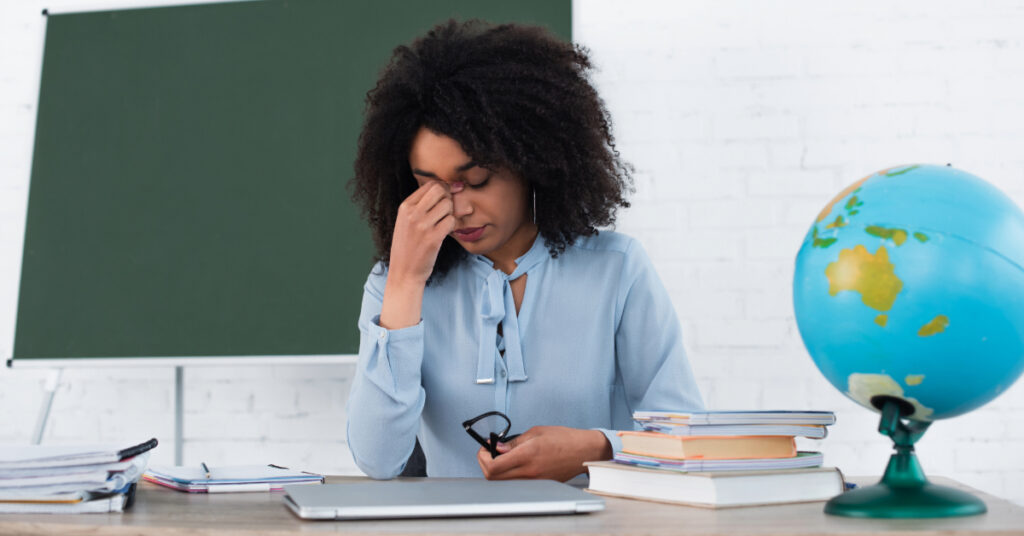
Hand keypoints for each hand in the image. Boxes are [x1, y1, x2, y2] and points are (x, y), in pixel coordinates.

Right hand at [388, 180, 462, 284]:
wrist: (404, 272)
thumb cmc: (409, 245)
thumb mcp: (408, 221)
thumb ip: (424, 205)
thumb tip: (453, 188)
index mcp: (405, 206)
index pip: (431, 185)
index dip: (443, 189)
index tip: (445, 201)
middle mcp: (412, 214)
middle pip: (440, 190)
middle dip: (448, 198)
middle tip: (446, 211)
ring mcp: (422, 226)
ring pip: (448, 205)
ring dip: (450, 213)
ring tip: (443, 224)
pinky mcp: (432, 238)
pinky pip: (451, 221)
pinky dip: (452, 226)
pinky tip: (445, 233)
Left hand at [476, 426, 612, 481]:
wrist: (583, 451)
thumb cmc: (563, 438)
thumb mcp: (536, 432)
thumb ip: (514, 442)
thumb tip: (497, 447)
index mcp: (527, 455)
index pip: (493, 466)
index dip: (482, 457)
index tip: (484, 447)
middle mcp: (529, 471)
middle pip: (493, 478)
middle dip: (485, 464)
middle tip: (487, 452)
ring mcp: (534, 481)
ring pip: (502, 482)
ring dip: (496, 470)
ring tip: (500, 456)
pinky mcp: (538, 484)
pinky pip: (516, 483)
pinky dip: (508, 474)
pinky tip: (512, 463)